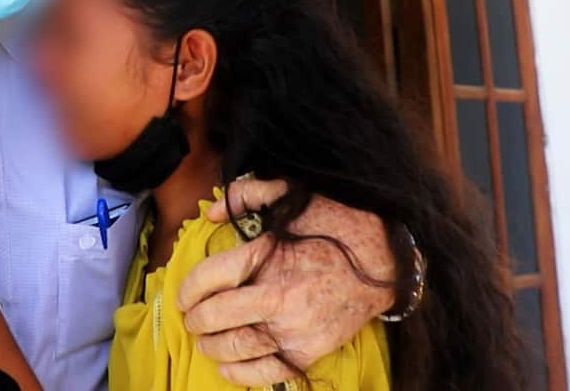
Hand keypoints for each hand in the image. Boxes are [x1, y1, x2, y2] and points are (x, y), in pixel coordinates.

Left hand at [176, 178, 395, 385]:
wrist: (386, 262)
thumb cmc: (335, 226)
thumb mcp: (291, 197)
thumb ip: (246, 195)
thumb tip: (211, 212)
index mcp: (269, 258)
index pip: (209, 277)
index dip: (187, 288)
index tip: (183, 294)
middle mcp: (280, 298)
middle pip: (216, 317)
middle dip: (195, 319)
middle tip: (190, 318)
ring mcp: (296, 330)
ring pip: (236, 347)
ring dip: (211, 346)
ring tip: (204, 340)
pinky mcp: (311, 351)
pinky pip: (268, 372)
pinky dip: (241, 373)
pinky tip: (226, 365)